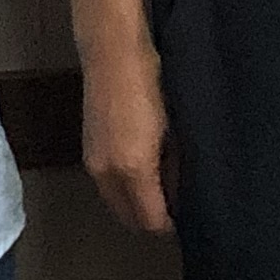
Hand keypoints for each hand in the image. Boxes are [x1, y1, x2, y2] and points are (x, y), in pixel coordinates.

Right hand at [81, 41, 173, 235]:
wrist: (114, 53)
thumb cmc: (154, 84)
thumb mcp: (175, 126)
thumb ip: (176, 164)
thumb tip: (182, 191)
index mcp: (132, 169)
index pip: (149, 219)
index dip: (170, 226)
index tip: (190, 223)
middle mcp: (106, 174)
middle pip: (128, 218)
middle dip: (151, 221)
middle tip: (179, 212)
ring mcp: (93, 163)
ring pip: (116, 202)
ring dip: (136, 206)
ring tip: (165, 193)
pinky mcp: (89, 151)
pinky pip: (108, 185)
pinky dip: (125, 190)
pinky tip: (145, 175)